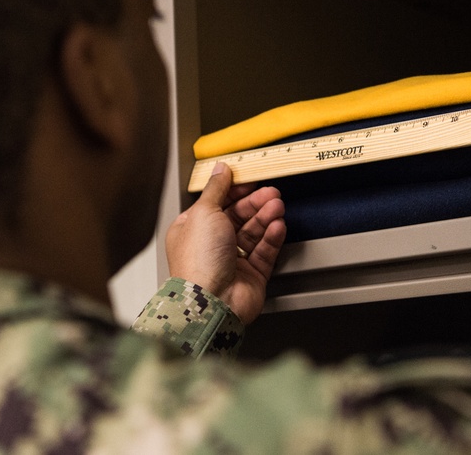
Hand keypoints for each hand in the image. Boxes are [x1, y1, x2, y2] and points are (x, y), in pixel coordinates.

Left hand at [165, 163, 286, 324]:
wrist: (212, 301)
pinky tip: (278, 226)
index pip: (216, 203)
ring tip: (277, 207)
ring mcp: (231, 261)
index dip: (234, 191)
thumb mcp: (204, 211)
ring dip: (266, 218)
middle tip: (271, 193)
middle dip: (255, 204)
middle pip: (238, 217)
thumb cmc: (198, 262)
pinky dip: (272, 238)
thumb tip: (221, 169)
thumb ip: (216, 189)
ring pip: (253, 233)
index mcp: (192, 229)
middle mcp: (210, 245)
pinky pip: (264, 252)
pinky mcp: (251, 276)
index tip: (251, 181)